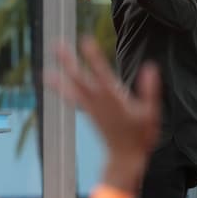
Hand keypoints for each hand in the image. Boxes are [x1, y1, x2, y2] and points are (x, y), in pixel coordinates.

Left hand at [48, 38, 159, 187]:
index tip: (84, 40)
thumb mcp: (151, 113)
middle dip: (68, 61)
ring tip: (45, 70)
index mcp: (114, 98)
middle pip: (80, 78)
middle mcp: (99, 101)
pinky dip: (63, 90)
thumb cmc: (141, 135)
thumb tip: (151, 67)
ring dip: (60, 77)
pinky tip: (55, 83)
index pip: (101, 73)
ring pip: (73, 89)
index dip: (93, 56)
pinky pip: (73, 99)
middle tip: (55, 44)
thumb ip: (151, 90)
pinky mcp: (90, 114)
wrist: (125, 158)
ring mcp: (92, 108)